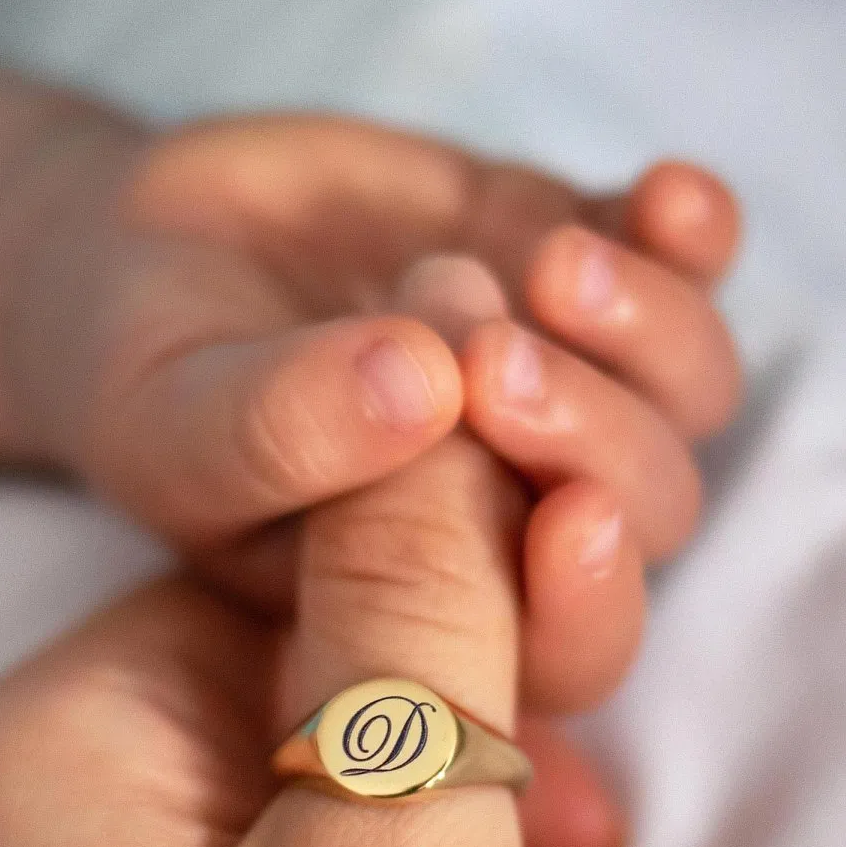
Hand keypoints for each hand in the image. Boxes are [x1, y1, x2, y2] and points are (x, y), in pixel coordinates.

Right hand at [0, 54, 739, 712]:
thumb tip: (424, 381)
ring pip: (685, 392)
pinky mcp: (565, 263)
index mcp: (433, 597)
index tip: (567, 522)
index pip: (554, 650)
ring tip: (550, 266)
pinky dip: (693, 233)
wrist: (153, 258)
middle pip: (640, 511)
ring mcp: (556, 382)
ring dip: (652, 332)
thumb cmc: (152, 386)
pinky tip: (667, 196)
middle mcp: (514, 501)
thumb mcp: (175, 430)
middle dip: (592, 437)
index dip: (589, 605)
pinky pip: (683, 263)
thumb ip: (278, 433)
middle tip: (483, 352)